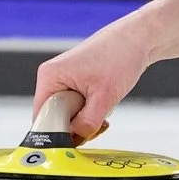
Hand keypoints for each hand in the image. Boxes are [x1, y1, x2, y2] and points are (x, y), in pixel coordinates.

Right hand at [34, 20, 154, 139]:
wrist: (137, 39)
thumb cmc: (119, 57)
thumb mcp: (104, 97)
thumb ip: (87, 123)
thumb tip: (75, 140)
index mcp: (49, 77)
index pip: (41, 117)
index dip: (56, 133)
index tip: (76, 140)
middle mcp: (52, 77)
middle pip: (54, 117)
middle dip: (75, 126)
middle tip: (96, 125)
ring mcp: (63, 79)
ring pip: (67, 114)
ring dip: (85, 119)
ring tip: (103, 111)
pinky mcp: (75, 81)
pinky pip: (76, 106)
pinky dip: (89, 112)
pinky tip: (103, 107)